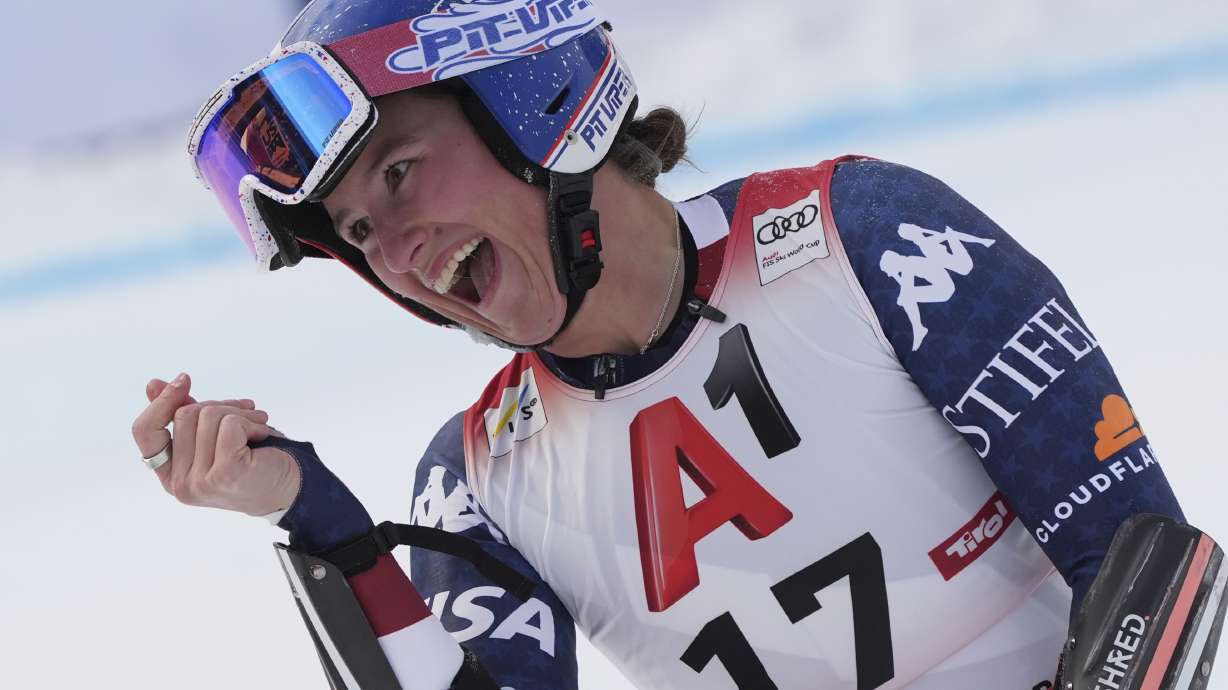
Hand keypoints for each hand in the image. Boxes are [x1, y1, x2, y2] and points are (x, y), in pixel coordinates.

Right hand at [131, 373, 300, 516]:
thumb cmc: (252, 459)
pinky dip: (251, 421)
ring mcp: (199, 482)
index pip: (144, 431)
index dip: (161, 401)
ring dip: (240, 412)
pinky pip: (229, 424)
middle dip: (219, 406)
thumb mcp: (211, 435)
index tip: (184, 380)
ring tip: (258, 426)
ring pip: (207, 415)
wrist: (291, 488)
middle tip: (246, 415)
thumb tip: (153, 384)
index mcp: (170, 475)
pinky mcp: (224, 473)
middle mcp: (179, 484)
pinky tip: (262, 434)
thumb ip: (181, 414)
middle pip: (184, 414)